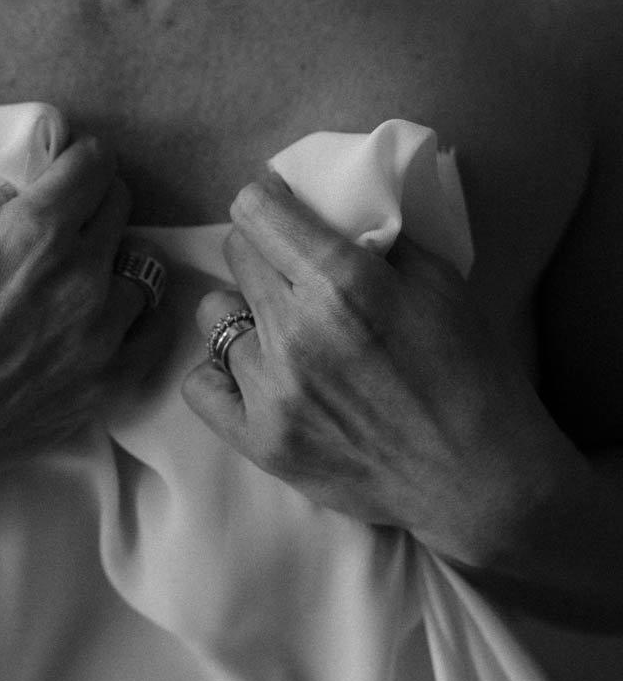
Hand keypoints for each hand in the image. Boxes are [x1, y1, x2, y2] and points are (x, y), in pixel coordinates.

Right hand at [0, 136, 165, 531]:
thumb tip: (10, 188)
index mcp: (31, 235)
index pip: (95, 164)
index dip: (77, 156)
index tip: (64, 164)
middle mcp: (79, 279)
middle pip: (120, 206)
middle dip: (91, 200)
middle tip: (60, 215)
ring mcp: (100, 338)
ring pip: (141, 266)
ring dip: (112, 259)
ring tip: (76, 272)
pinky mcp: (106, 386)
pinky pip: (153, 329)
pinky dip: (136, 313)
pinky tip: (108, 311)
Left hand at [182, 170, 564, 564]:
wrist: (481, 481)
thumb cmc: (472, 373)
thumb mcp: (439, 280)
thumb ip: (378, 237)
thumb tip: (330, 207)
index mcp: (343, 282)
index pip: (255, 210)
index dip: (267, 199)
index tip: (281, 204)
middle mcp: (296, 331)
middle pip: (236, 254)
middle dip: (264, 251)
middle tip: (294, 268)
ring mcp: (271, 390)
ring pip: (214, 315)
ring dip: (246, 313)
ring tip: (283, 329)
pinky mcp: (260, 441)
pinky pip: (200, 385)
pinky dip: (222, 373)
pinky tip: (258, 372)